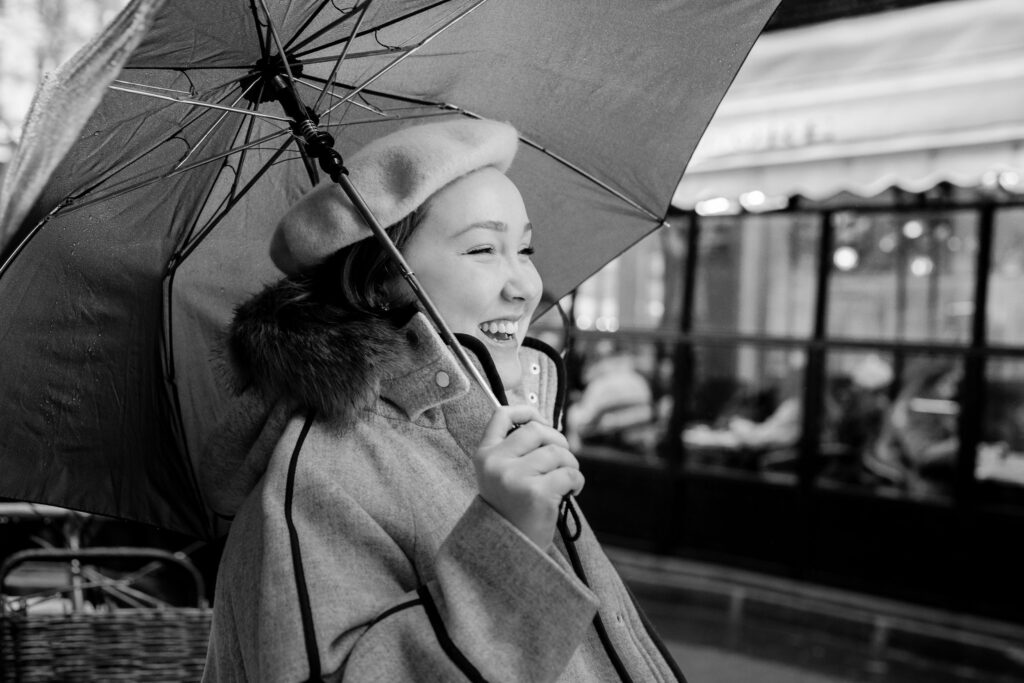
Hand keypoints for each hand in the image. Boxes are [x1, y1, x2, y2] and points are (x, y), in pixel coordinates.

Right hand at [474, 405, 583, 548]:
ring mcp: (515, 477)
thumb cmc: (512, 510)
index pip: (501, 415)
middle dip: (558, 442)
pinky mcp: (536, 493)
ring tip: (566, 482)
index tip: (541, 420)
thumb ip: (515, 450)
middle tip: (562, 461)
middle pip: (537, 430)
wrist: (510, 553)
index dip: (525, 410)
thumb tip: (544, 424)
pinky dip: (577, 481)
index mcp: (484, 455)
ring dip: (570, 465)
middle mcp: (495, 463)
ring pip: (557, 452)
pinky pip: (569, 473)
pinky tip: (571, 492)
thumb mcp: (501, 476)